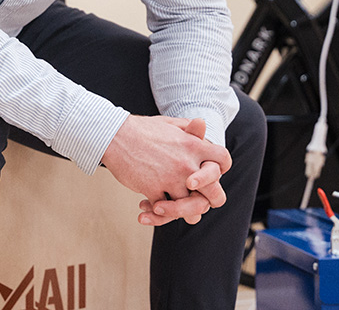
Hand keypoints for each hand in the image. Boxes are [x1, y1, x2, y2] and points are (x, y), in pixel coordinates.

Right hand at [101, 114, 230, 225]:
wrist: (115, 135)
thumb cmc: (144, 129)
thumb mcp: (171, 124)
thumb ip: (190, 128)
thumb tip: (202, 124)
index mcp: (194, 146)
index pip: (223, 160)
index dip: (221, 169)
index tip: (213, 175)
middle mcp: (186, 163)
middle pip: (213, 193)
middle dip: (209, 200)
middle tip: (200, 202)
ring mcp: (170, 178)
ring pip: (189, 208)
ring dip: (183, 212)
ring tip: (175, 210)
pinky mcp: (152, 189)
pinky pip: (163, 211)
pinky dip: (157, 213)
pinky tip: (148, 207)